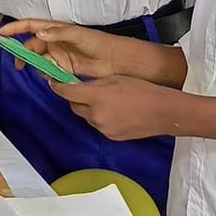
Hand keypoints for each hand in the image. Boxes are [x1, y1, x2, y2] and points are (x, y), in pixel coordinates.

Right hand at [1, 18, 134, 79]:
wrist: (113, 60)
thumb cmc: (97, 42)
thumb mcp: (76, 34)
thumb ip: (57, 33)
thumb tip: (39, 34)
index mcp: (55, 29)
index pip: (31, 26)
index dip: (16, 28)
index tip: (3, 33)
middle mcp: (54, 41)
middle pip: (31, 46)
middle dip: (24, 54)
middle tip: (19, 64)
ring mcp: (58, 55)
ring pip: (39, 60)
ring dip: (37, 66)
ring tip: (44, 70)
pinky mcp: (63, 68)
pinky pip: (48, 71)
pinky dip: (46, 74)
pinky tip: (52, 76)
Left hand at [50, 74, 168, 140]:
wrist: (162, 112)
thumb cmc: (142, 91)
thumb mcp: (115, 79)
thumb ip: (94, 84)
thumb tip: (79, 86)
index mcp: (96, 96)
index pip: (67, 92)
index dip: (58, 87)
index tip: (53, 82)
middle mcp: (96, 114)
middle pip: (74, 106)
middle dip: (76, 98)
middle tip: (85, 90)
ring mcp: (102, 128)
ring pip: (86, 116)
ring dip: (89, 109)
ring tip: (107, 102)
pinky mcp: (110, 136)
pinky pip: (98, 125)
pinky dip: (100, 118)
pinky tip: (115, 112)